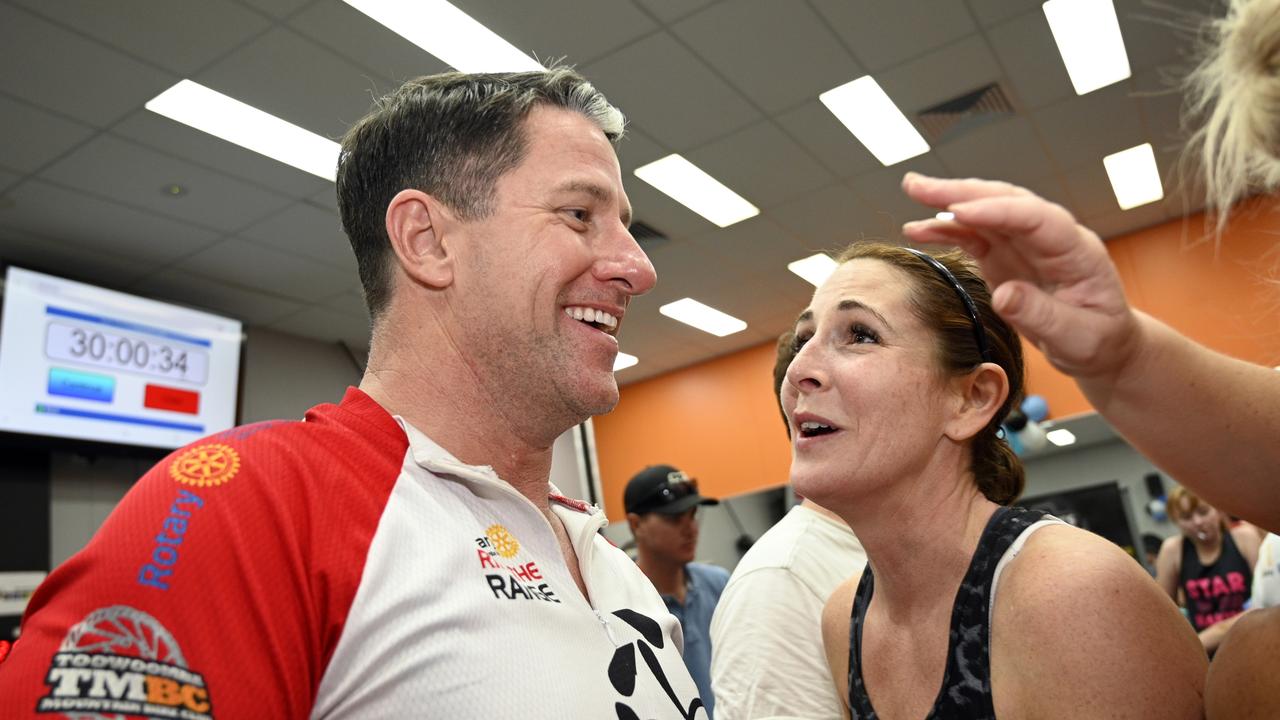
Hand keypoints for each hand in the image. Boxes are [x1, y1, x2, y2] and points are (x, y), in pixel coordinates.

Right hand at [900, 173, 1141, 381]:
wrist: (1103, 343)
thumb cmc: (1098, 339)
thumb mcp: (1078, 338)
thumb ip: (1042, 316)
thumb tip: (1003, 295)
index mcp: (1076, 251)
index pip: (1036, 218)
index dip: (997, 211)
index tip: (959, 211)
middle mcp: (1050, 237)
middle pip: (1006, 201)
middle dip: (962, 191)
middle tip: (918, 186)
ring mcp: (1026, 243)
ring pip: (985, 211)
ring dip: (948, 200)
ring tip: (913, 191)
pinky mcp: (1006, 255)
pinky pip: (974, 235)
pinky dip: (947, 229)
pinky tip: (919, 229)